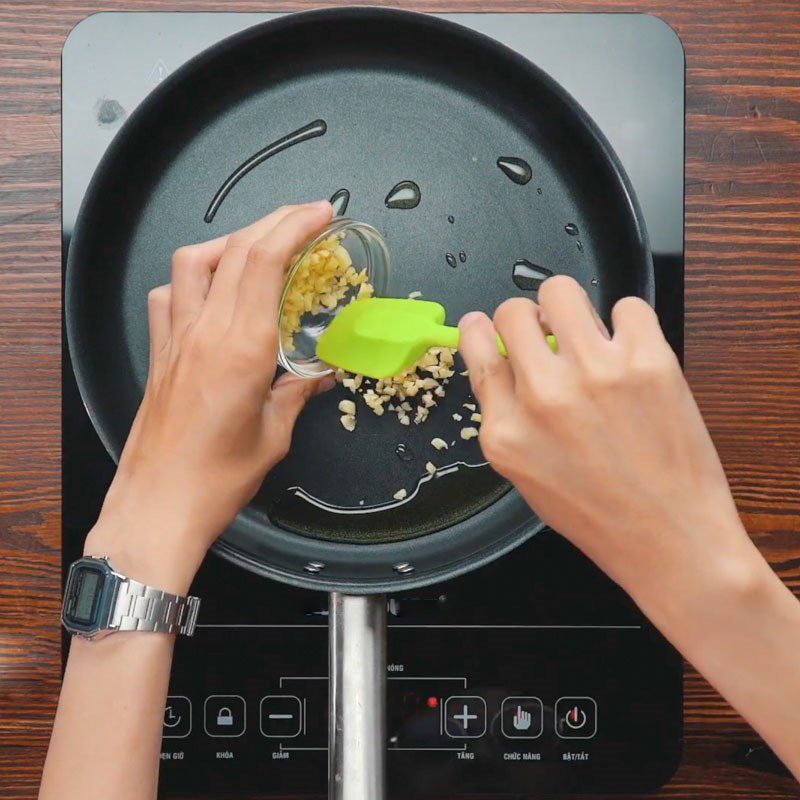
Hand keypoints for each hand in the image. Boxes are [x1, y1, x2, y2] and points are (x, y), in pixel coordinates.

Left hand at [85, 201, 334, 591]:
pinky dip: (193, 278)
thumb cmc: (216, 478)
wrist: (158, 504)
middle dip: (274, 221)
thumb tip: (322, 374)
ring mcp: (176, 338)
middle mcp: (204, 332)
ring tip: (260, 245)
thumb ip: (298, 392)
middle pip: (236, 249)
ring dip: (230, 241)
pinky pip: (169, 294)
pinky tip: (211, 289)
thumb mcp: (274, 434)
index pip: (265, 263)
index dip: (294, 227)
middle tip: (305, 216)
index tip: (320, 214)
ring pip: (194, 261)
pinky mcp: (160, 351)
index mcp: (241, 348)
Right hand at [459, 276, 751, 597]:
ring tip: (586, 335)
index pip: (476, 351)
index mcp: (507, 430)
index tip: (483, 324)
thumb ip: (505, 416)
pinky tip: (628, 353)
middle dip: (524, 317)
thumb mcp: (526, 473)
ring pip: (561, 291)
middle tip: (546, 334)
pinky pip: (626, 305)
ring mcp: (596, 373)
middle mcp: (544, 396)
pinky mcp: (647, 362)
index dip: (478, 330)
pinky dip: (626, 323)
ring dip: (568, 307)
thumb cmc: (599, 513)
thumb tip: (499, 361)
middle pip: (512, 312)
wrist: (670, 536)